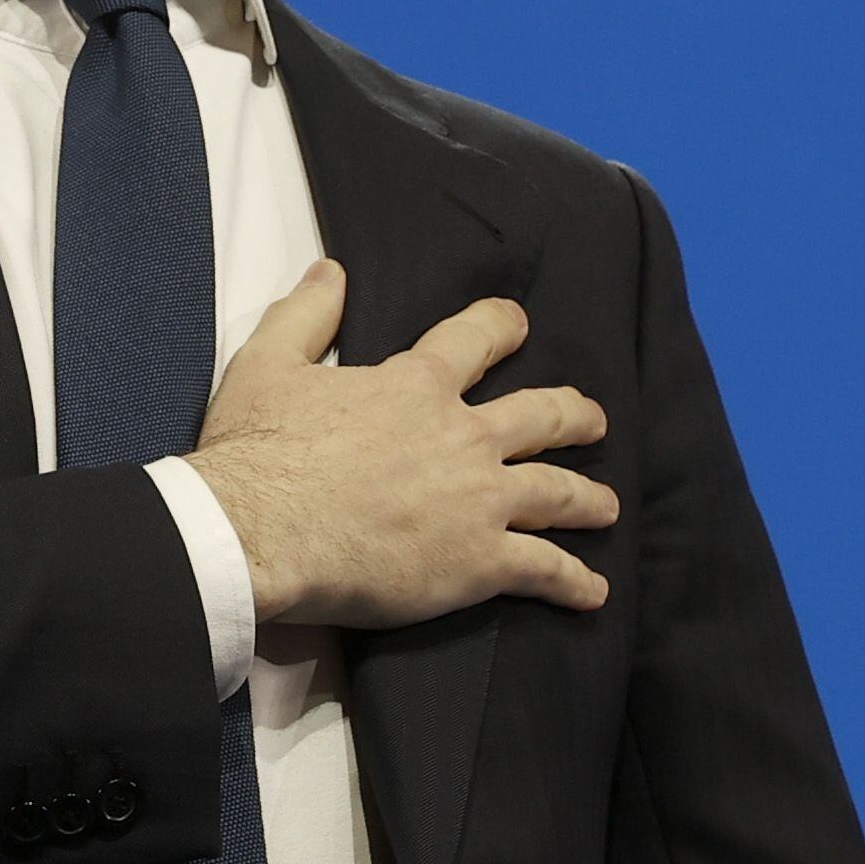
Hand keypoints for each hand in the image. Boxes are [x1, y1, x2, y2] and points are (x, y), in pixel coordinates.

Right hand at [185, 261, 615, 627]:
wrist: (259, 530)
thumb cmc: (258, 450)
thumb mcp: (266, 363)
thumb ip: (305, 315)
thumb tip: (331, 271)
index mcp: (414, 386)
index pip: (474, 340)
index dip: (500, 326)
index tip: (518, 322)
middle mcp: (463, 436)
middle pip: (541, 416)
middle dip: (574, 415)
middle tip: (593, 420)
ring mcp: (480, 500)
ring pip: (558, 492)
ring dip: (588, 498)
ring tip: (606, 506)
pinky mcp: (480, 561)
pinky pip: (545, 570)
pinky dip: (574, 582)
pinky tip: (592, 592)